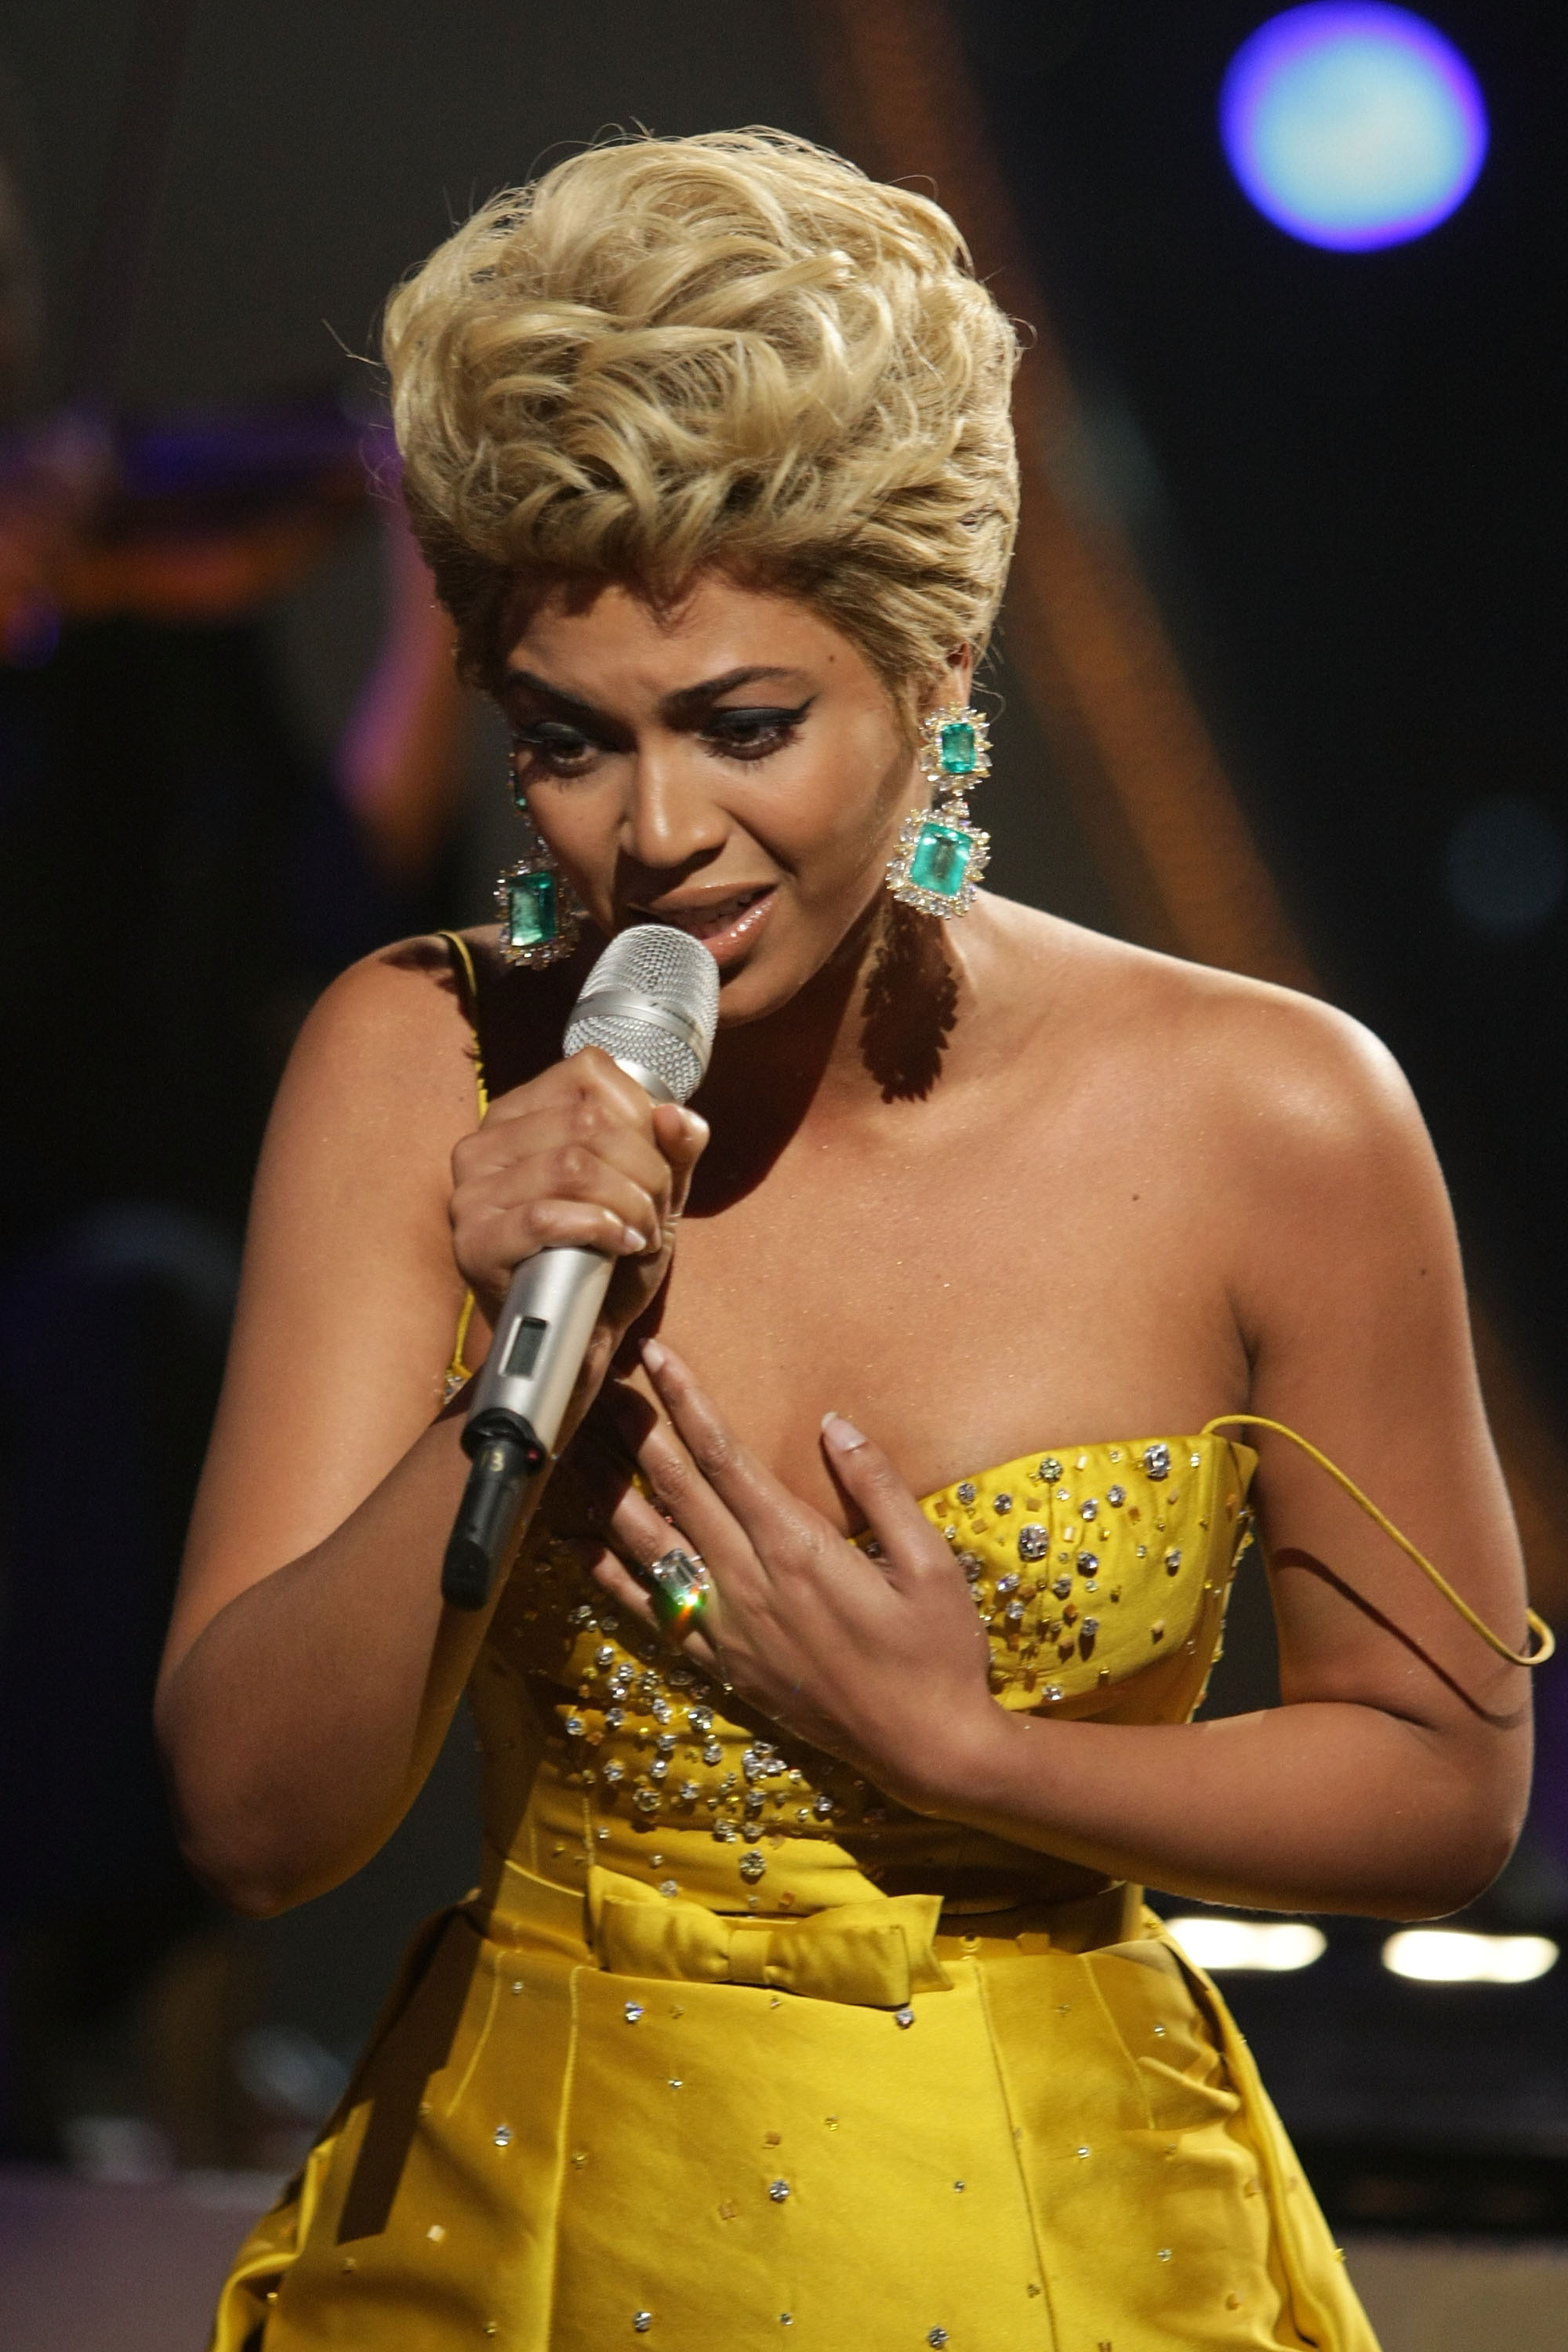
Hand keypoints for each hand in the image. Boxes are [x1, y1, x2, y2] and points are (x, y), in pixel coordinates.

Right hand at [449, 1046, 707, 1342]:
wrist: (576, 1341)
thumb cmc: (608, 1261)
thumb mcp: (652, 1196)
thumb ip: (674, 1151)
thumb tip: (677, 1115)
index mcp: (520, 1114)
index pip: (590, 1073)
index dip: (643, 1118)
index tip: (655, 1167)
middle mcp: (484, 1144)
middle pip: (588, 1122)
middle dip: (644, 1169)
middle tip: (653, 1212)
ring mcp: (471, 1194)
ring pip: (571, 1165)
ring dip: (628, 1203)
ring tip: (639, 1234)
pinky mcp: (473, 1243)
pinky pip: (545, 1216)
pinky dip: (598, 1229)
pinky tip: (618, 1247)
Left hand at [585, 1341, 997, 1811]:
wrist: (925, 1749)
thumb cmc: (938, 1651)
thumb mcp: (931, 1562)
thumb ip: (878, 1488)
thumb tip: (835, 1424)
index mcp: (799, 1548)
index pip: (725, 1457)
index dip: (686, 1401)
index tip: (656, 1357)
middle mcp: (750, 1583)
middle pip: (675, 1490)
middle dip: (635, 1431)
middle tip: (600, 1383)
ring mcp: (728, 1627)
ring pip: (649, 1546)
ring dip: (609, 1492)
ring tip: (576, 1448)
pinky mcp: (722, 1663)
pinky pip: (651, 1613)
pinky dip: (610, 1576)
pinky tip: (578, 1544)